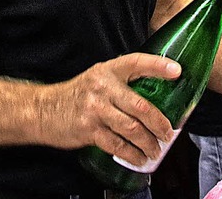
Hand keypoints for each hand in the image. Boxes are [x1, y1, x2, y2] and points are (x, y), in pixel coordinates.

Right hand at [35, 53, 180, 166]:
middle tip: (170, 132)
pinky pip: (117, 145)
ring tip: (157, 148)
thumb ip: (121, 81)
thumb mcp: (98, 77)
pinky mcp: (89, 130)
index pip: (138, 63)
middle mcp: (103, 87)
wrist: (44, 109)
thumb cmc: (78, 93)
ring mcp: (96, 109)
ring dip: (149, 142)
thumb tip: (154, 92)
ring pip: (132, 128)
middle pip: (140, 105)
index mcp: (109, 70)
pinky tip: (140, 158)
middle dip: (160, 122)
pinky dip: (132, 154)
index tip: (177, 71)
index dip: (158, 66)